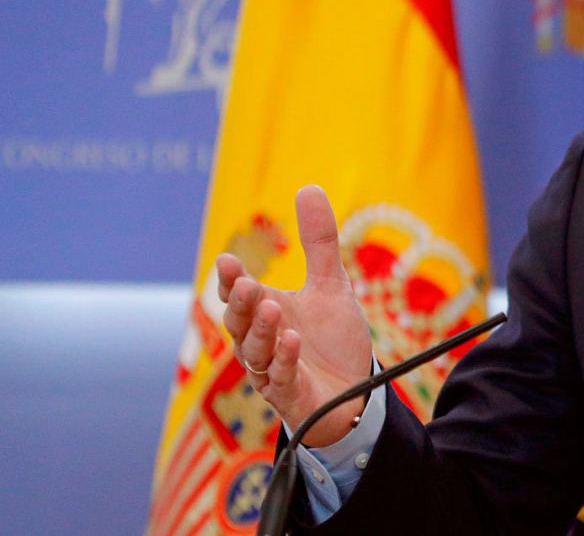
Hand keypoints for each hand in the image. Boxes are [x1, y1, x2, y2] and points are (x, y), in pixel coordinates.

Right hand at [217, 185, 374, 446]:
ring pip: (255, 351)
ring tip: (273, 308)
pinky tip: (293, 341)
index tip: (228, 261)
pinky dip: (285, 360)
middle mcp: (261, 342)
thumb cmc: (332, 339)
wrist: (355, 390)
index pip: (239, 294)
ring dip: (262, 330)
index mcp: (265, 313)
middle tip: (246, 283)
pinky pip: (283, 378)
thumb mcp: (331, 284)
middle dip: (241, 303)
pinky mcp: (292, 395)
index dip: (231, 280)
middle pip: (239, 322)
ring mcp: (274, 370)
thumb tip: (308, 187)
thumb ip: (318, 241)